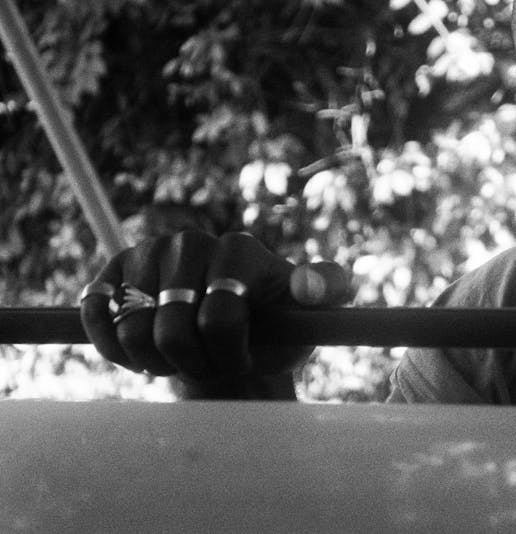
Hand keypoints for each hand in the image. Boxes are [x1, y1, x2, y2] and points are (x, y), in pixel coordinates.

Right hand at [79, 230, 352, 396]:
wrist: (236, 334)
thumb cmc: (278, 327)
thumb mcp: (313, 314)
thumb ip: (327, 291)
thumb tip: (308, 287)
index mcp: (239, 249)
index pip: (220, 319)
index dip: (231, 356)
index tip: (247, 358)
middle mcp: (191, 243)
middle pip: (170, 330)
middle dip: (192, 363)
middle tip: (210, 361)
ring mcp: (148, 254)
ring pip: (132, 331)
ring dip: (154, 362)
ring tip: (179, 357)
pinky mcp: (114, 271)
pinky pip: (98, 316)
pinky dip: (113, 347)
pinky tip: (138, 353)